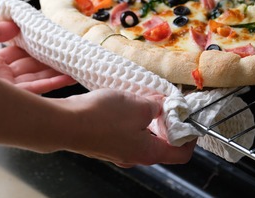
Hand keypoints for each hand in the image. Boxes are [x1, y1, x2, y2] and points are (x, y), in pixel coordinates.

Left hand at [0, 21, 75, 93]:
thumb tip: (13, 25)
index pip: (16, 56)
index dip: (33, 48)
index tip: (49, 40)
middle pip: (30, 70)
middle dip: (49, 62)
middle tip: (68, 52)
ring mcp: (1, 91)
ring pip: (36, 82)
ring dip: (55, 73)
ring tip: (75, 65)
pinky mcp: (5, 99)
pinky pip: (34, 92)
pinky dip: (52, 84)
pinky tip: (68, 76)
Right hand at [61, 89, 195, 166]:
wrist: (63, 123)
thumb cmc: (101, 118)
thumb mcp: (139, 105)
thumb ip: (157, 106)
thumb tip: (164, 106)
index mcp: (149, 153)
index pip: (181, 153)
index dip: (191, 136)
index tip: (191, 119)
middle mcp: (134, 157)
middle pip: (161, 143)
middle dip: (167, 121)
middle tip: (166, 102)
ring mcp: (117, 151)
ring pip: (142, 135)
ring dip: (147, 117)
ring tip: (144, 97)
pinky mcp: (104, 143)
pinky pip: (125, 131)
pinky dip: (130, 118)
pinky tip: (125, 102)